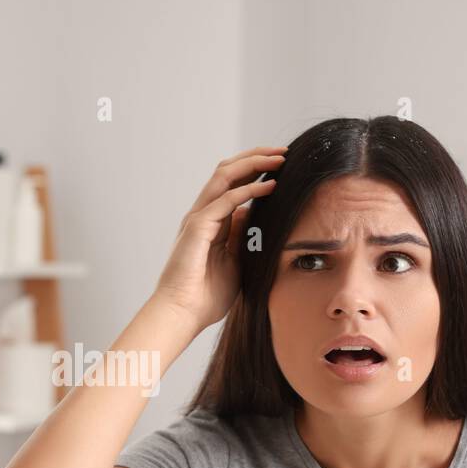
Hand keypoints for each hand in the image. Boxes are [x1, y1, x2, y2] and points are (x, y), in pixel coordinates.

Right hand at [151, 145, 285, 333]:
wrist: (182, 314)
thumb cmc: (206, 297)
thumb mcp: (236, 263)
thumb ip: (244, 240)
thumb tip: (258, 220)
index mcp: (210, 222)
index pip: (232, 184)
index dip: (256, 170)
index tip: (282, 165)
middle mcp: (202, 214)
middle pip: (228, 171)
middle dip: (256, 157)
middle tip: (284, 152)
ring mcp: (198, 218)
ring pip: (225, 176)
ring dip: (254, 164)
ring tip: (279, 159)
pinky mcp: (197, 227)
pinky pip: (226, 199)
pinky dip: (249, 189)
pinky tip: (270, 186)